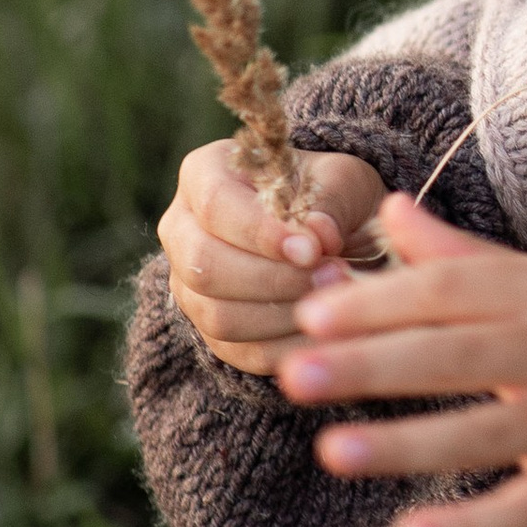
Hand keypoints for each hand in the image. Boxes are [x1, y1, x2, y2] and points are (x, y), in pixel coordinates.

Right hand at [159, 139, 389, 374]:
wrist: (338, 241)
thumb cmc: (332, 199)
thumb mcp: (343, 180)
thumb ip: (330, 200)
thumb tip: (317, 234)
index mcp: (204, 174)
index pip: (214, 205)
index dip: (260, 232)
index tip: (311, 249)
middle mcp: (182, 230)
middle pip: (203, 265)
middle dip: (273, 278)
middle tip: (334, 275)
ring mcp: (190, 286)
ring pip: (218, 316)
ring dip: (283, 315)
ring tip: (335, 298)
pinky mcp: (212, 332)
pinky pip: (241, 352)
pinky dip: (289, 347)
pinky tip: (328, 332)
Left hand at [276, 189, 526, 526]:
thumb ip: (468, 256)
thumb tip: (390, 210)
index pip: (456, 289)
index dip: (381, 302)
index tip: (311, 314)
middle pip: (459, 354)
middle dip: (371, 364)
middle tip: (292, 375)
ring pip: (485, 432)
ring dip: (405, 443)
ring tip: (329, 452)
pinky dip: (472, 526)